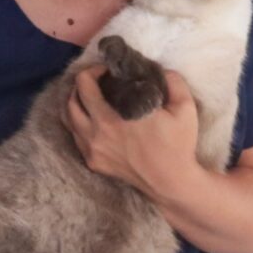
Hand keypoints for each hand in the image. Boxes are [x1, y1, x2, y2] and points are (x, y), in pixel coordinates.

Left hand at [64, 66, 199, 197]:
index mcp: (110, 119)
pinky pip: (76, 138)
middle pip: (70, 101)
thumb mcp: (184, 107)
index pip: (84, 86)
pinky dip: (79, 124)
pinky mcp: (93, 163)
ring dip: (76, 104)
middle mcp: (94, 134)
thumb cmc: (177, 145)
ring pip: (69, 121)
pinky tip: (93, 119)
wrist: (171, 182)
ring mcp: (91, 151)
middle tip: (96, 80)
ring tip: (91, 97)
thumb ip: (172, 81)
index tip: (106, 70)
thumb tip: (159, 69)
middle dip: (80, 85)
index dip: (91, 71)